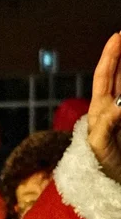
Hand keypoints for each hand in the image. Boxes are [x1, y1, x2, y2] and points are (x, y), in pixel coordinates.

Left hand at [87, 32, 120, 181]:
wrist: (117, 181)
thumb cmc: (103, 165)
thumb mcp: (99, 146)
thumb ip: (106, 126)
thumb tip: (119, 105)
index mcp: (100, 109)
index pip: (105, 76)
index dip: (111, 56)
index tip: (118, 36)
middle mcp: (113, 107)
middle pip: (120, 75)